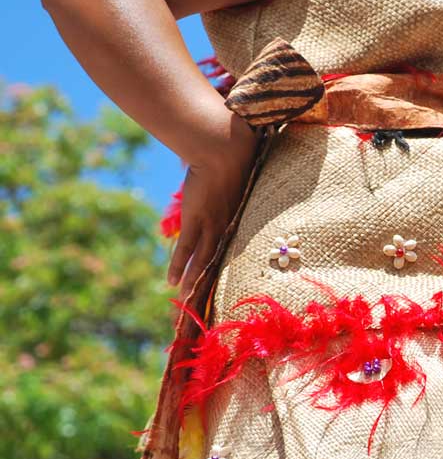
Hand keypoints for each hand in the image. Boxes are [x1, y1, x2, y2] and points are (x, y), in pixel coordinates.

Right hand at [167, 112, 258, 306]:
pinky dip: (179, 267)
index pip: (240, 255)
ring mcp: (212, 227)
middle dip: (217, 288)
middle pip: (223, 266)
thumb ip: (249, 188)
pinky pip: (186, 251)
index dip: (237, 273)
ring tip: (190, 303)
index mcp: (244, 222)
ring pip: (204, 264)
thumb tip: (252, 183)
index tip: (240, 291)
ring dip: (196, 285)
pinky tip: (174, 284)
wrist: (224, 150)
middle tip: (215, 309)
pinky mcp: (196, 221)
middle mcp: (230, 230)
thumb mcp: (250, 179)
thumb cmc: (240, 158)